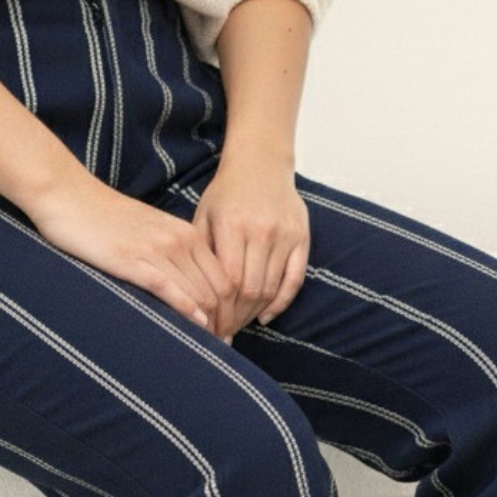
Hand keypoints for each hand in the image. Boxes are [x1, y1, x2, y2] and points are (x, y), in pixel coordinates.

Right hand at [25, 159, 228, 330]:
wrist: (69, 196)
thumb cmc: (107, 221)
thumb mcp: (152, 234)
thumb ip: (175, 257)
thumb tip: (192, 292)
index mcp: (188, 234)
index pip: (227, 278)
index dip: (233, 310)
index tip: (228, 334)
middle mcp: (180, 240)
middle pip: (219, 290)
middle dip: (225, 322)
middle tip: (222, 348)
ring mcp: (157, 249)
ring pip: (199, 292)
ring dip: (209, 324)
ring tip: (209, 347)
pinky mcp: (132, 260)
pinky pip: (169, 288)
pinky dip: (186, 310)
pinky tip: (194, 326)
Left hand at [190, 146, 309, 340]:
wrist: (261, 164)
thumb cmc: (226, 194)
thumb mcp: (203, 217)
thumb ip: (201, 255)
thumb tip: (193, 300)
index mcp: (232, 226)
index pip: (228, 282)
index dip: (219, 310)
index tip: (210, 326)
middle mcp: (261, 231)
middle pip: (250, 290)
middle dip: (235, 317)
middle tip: (224, 332)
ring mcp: (285, 235)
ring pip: (271, 289)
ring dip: (254, 313)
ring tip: (240, 324)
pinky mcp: (302, 238)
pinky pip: (294, 280)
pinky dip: (280, 303)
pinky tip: (265, 315)